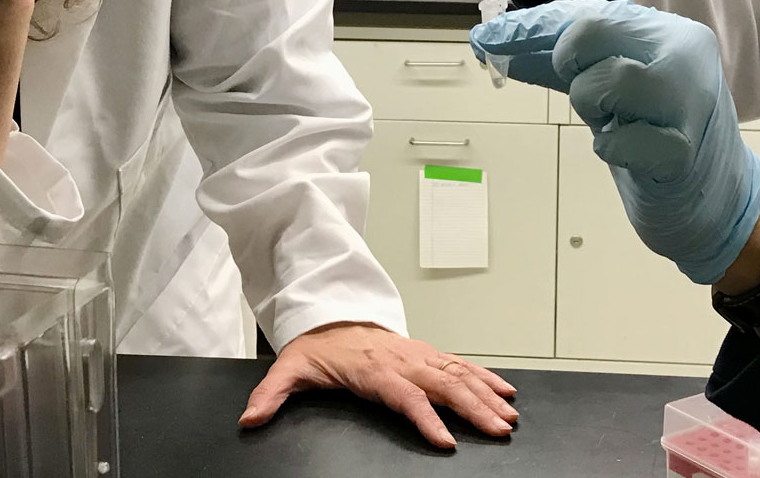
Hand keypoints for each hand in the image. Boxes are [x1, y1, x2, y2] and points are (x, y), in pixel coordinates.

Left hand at [239, 323, 517, 449]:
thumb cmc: (316, 348)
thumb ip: (271, 395)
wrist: (329, 316)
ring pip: (459, 374)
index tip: (444, 441)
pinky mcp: (426, 353)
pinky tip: (506, 392)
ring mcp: (418, 354)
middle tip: (498, 430)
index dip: (425, 418)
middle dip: (473, 408)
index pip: (405, 395)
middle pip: (443, 385)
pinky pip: (461, 364)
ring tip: (509, 417)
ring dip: (487, 395)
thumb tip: (250, 418)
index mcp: (373, 369)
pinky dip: (486, 377)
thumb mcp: (288, 369)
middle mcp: (402, 360)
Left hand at [470, 0, 759, 284]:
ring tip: (618, 123)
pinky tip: (631, 152)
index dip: (542, 41)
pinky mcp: (682, 153)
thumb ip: (556, 55)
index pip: (586, 17)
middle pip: (589, 34)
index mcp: (669, 31)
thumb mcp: (613, 79)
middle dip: (575, 72)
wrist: (718, 198)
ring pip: (603, 83)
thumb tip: (486, 38)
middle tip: (599, 101)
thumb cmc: (655, 129)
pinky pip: (617, 142)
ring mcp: (688, 103)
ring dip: (593, 109)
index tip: (511, 53)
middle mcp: (685, 55)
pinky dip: (611, 149)